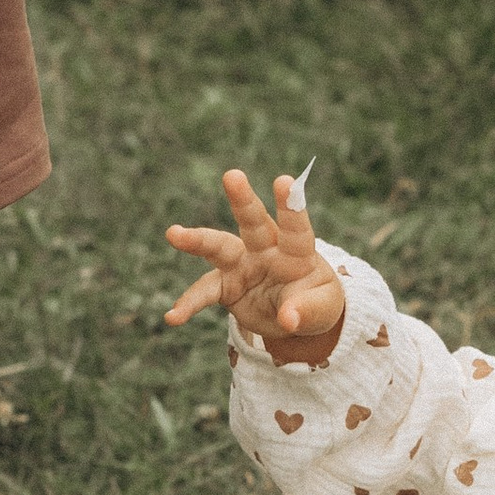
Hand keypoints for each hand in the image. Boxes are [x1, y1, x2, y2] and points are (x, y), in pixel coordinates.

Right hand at [162, 167, 347, 364]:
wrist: (295, 318)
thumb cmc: (314, 302)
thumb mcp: (321, 309)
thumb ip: (306, 310)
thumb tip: (287, 319)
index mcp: (296, 253)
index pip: (296, 229)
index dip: (291, 206)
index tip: (285, 181)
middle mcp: (266, 250)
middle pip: (253, 222)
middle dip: (243, 200)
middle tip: (232, 175)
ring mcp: (242, 265)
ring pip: (218, 246)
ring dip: (197, 239)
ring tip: (173, 233)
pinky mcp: (225, 285)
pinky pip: (204, 292)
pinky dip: (188, 304)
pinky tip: (173, 316)